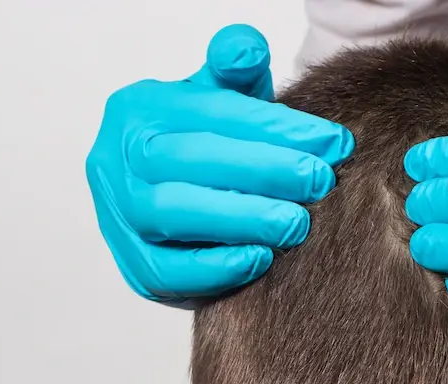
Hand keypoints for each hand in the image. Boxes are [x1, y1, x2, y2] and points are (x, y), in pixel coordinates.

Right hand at [85, 24, 353, 305]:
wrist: (186, 203)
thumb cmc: (210, 146)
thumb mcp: (222, 99)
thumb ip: (237, 69)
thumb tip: (246, 48)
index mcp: (138, 109)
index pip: (208, 111)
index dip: (273, 125)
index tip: (331, 141)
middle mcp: (115, 160)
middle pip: (187, 160)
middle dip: (261, 170)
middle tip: (319, 181)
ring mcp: (117, 217)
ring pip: (173, 214)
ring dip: (241, 218)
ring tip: (296, 223)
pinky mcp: (133, 267)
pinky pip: (167, 271)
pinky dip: (215, 266)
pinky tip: (261, 258)